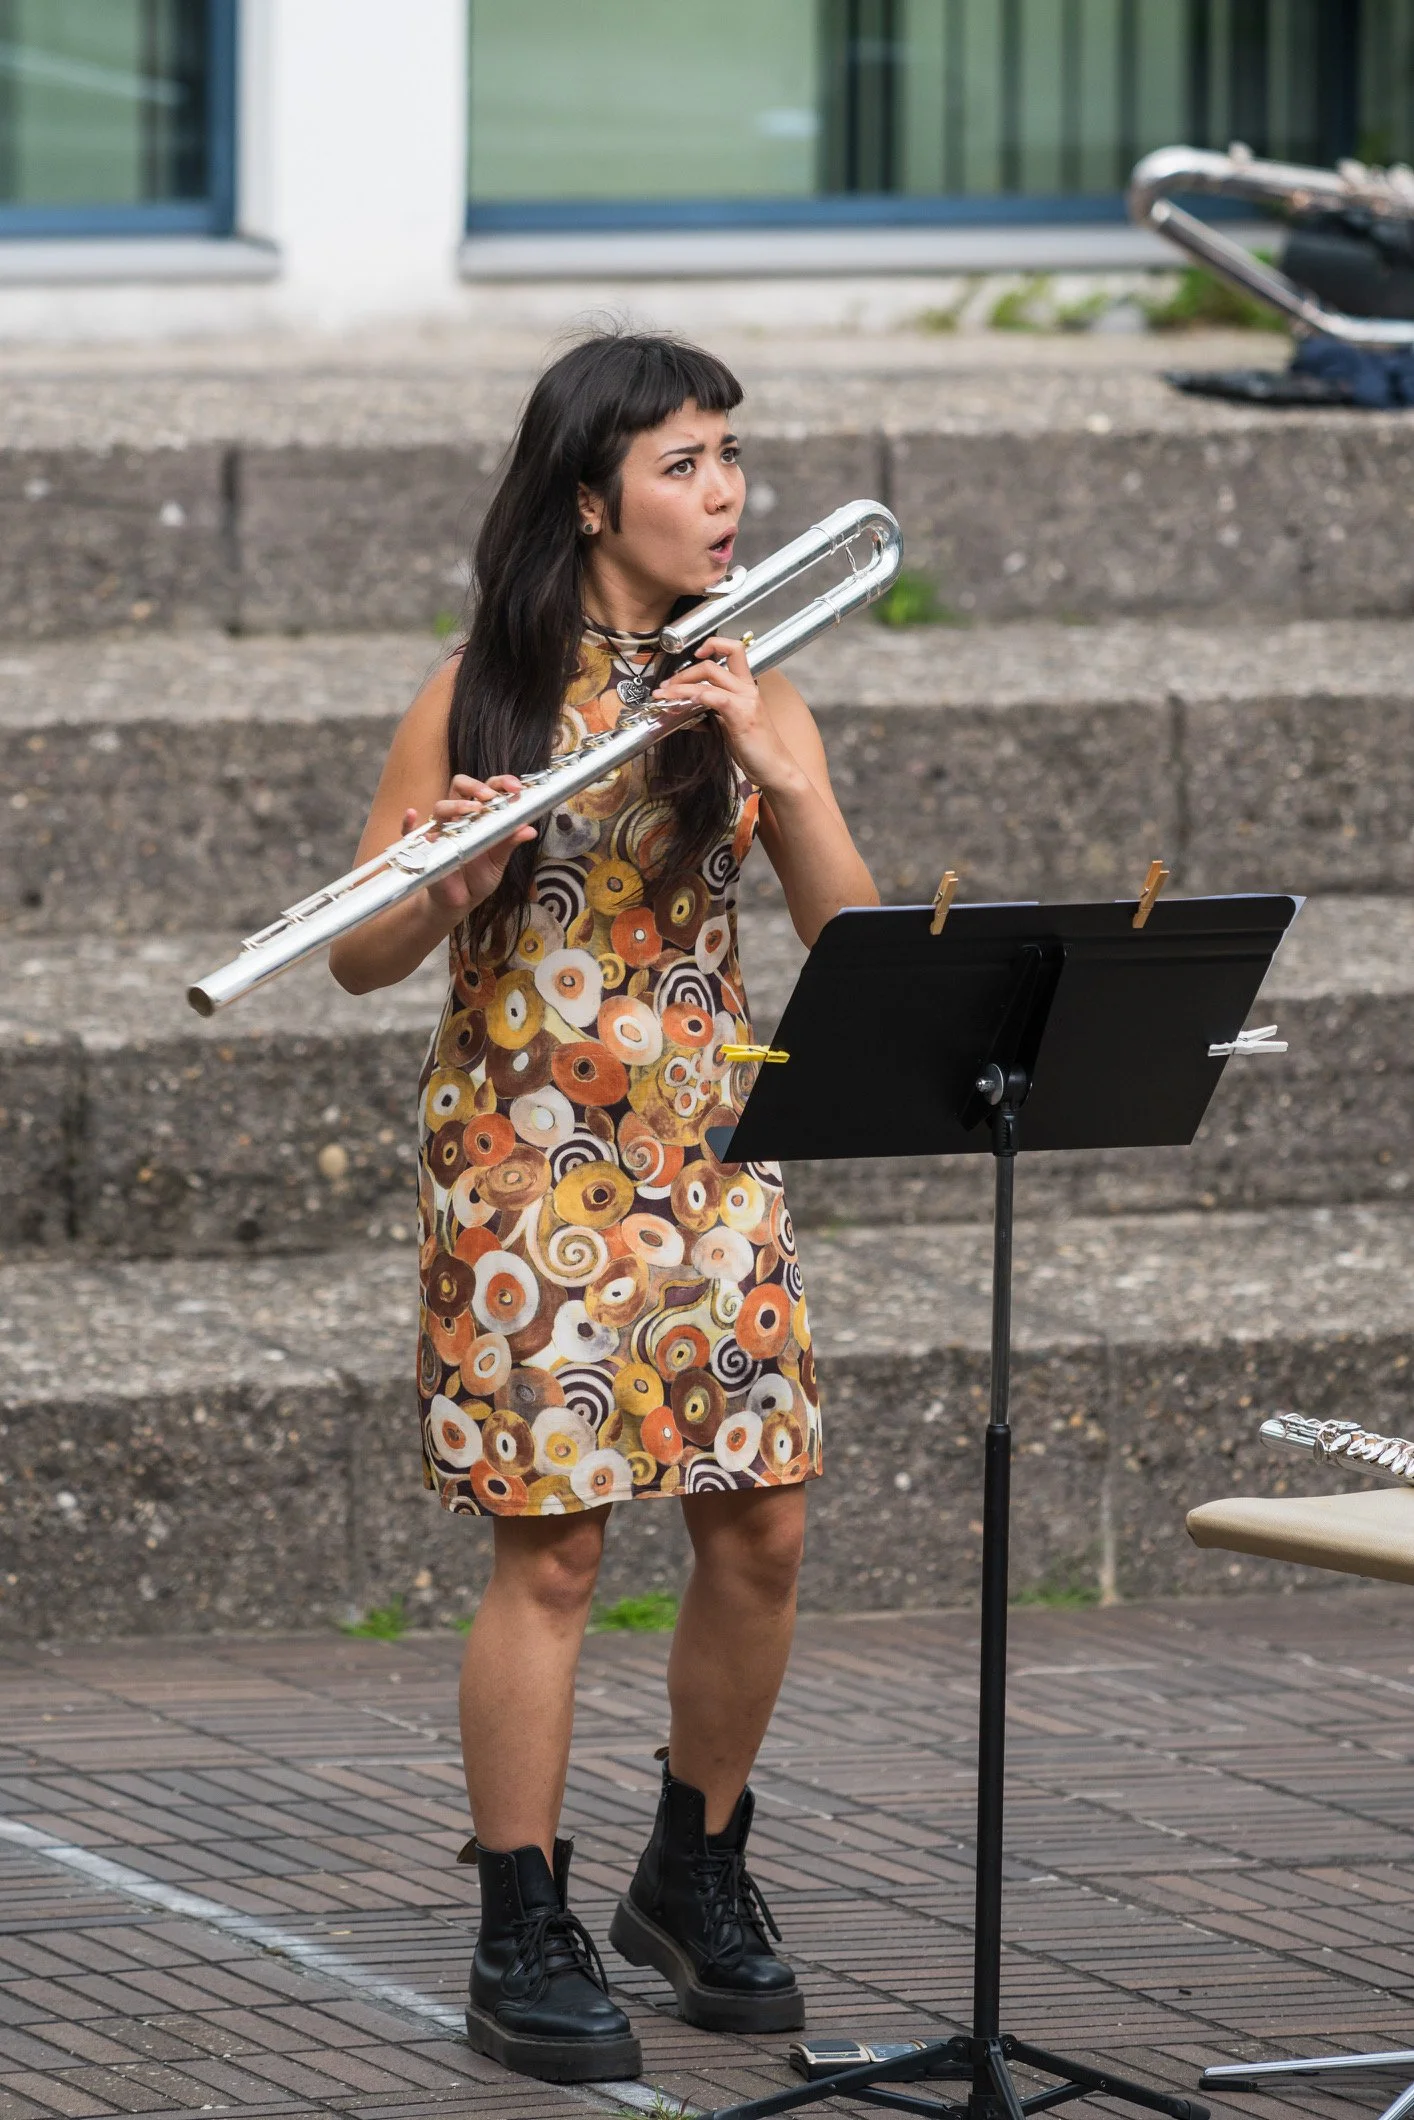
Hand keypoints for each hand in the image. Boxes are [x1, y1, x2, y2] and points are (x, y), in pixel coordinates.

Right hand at [401, 774, 536, 918]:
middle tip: (490, 796)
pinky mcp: (423, 848)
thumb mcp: (498, 860)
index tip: (515, 787)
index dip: (500, 783)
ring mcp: (439, 831)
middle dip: (475, 786)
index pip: (486, 789)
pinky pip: (410, 833)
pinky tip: (412, 815)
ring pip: (440, 808)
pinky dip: (408, 823)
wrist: (460, 902)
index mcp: (478, 815)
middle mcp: (457, 817)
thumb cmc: (478, 877)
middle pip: (459, 787)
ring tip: (473, 811)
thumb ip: (510, 842)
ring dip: (456, 806)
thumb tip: (529, 829)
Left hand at [652, 636, 805, 796]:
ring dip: (680, 684)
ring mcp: (746, 700)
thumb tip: (687, 713)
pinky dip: (691, 696)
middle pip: (712, 664)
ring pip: (708, 677)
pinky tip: (679, 704)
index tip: (694, 654)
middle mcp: (747, 689)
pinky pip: (712, 697)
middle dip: (683, 673)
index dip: (713, 644)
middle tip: (666, 686)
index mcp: (747, 687)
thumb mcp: (731, 727)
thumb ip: (712, 715)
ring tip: (663, 694)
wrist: (775, 769)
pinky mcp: (741, 715)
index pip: (734, 650)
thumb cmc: (756, 750)